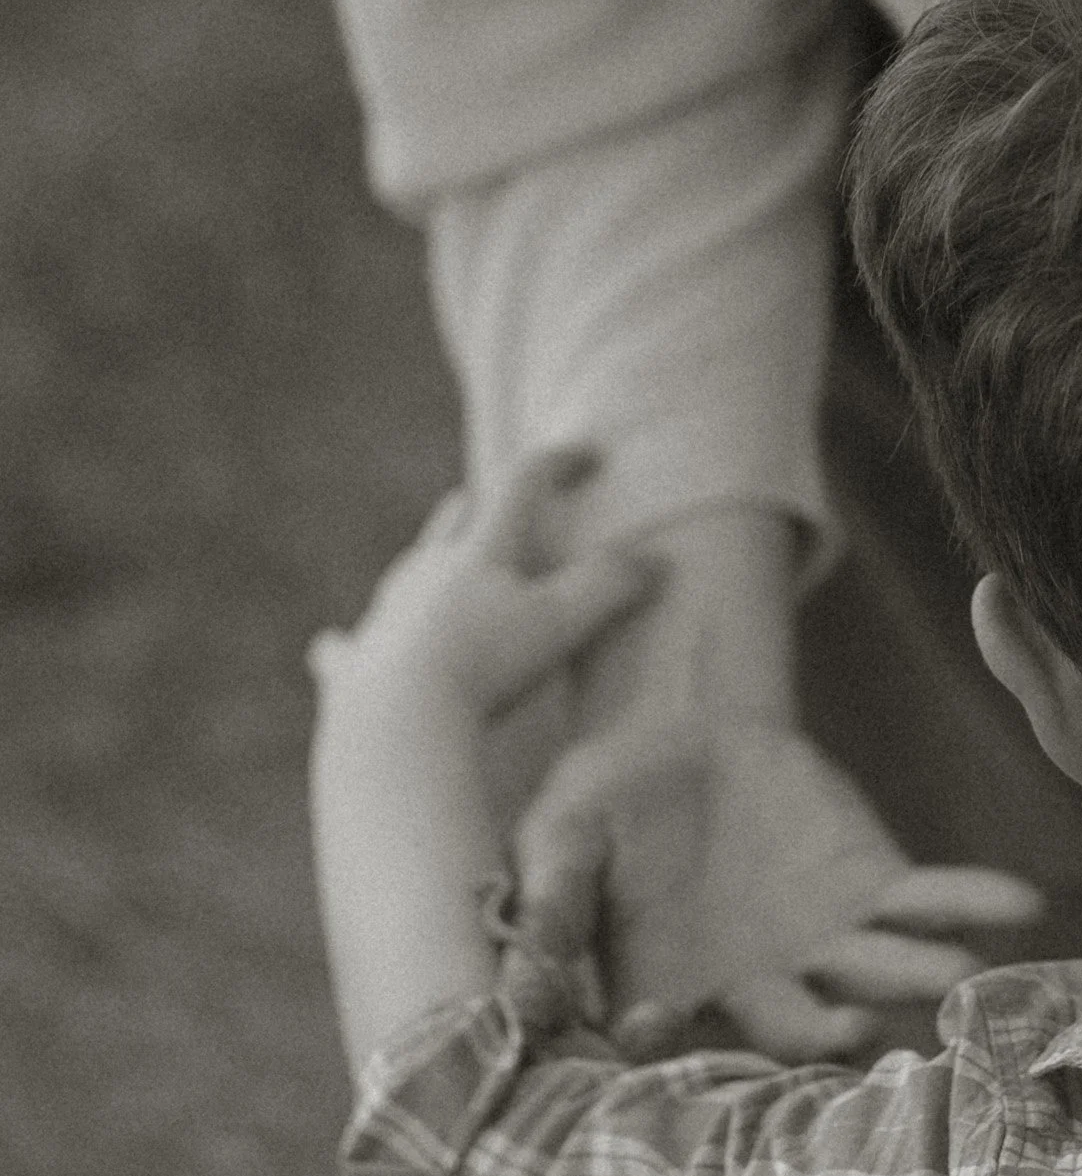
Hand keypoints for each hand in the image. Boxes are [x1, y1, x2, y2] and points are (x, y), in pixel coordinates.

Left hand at [311, 448, 659, 721]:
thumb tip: (659, 561)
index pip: (521, 486)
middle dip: (477, 507)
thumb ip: (611, 587)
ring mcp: (386, 617)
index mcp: (480, 552)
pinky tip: (328, 646)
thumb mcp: (561, 624)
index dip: (556, 465)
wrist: (395, 718)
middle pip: (454, 521)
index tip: (586, 457)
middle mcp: (426, 572)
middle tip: (492, 503)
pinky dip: (344, 646)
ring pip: (405, 575)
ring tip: (431, 563)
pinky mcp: (353, 665)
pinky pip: (344, 649)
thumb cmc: (483, 665)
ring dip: (424, 566)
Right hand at [514, 716, 1044, 1059]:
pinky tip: (1024, 903)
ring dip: (917, 976)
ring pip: (876, 974)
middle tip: (853, 1042)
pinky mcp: (871, 886)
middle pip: (797, 1029)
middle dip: (826, 1040)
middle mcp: (759, 993)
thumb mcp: (562, 841)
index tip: (669, 1027)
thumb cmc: (602, 809)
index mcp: (675, 998)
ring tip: (959, 978)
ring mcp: (824, 947)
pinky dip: (974, 900)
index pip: (680, 1045)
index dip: (676, 1045)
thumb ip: (555, 903)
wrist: (678, 741)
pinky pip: (928, 899)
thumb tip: (524, 985)